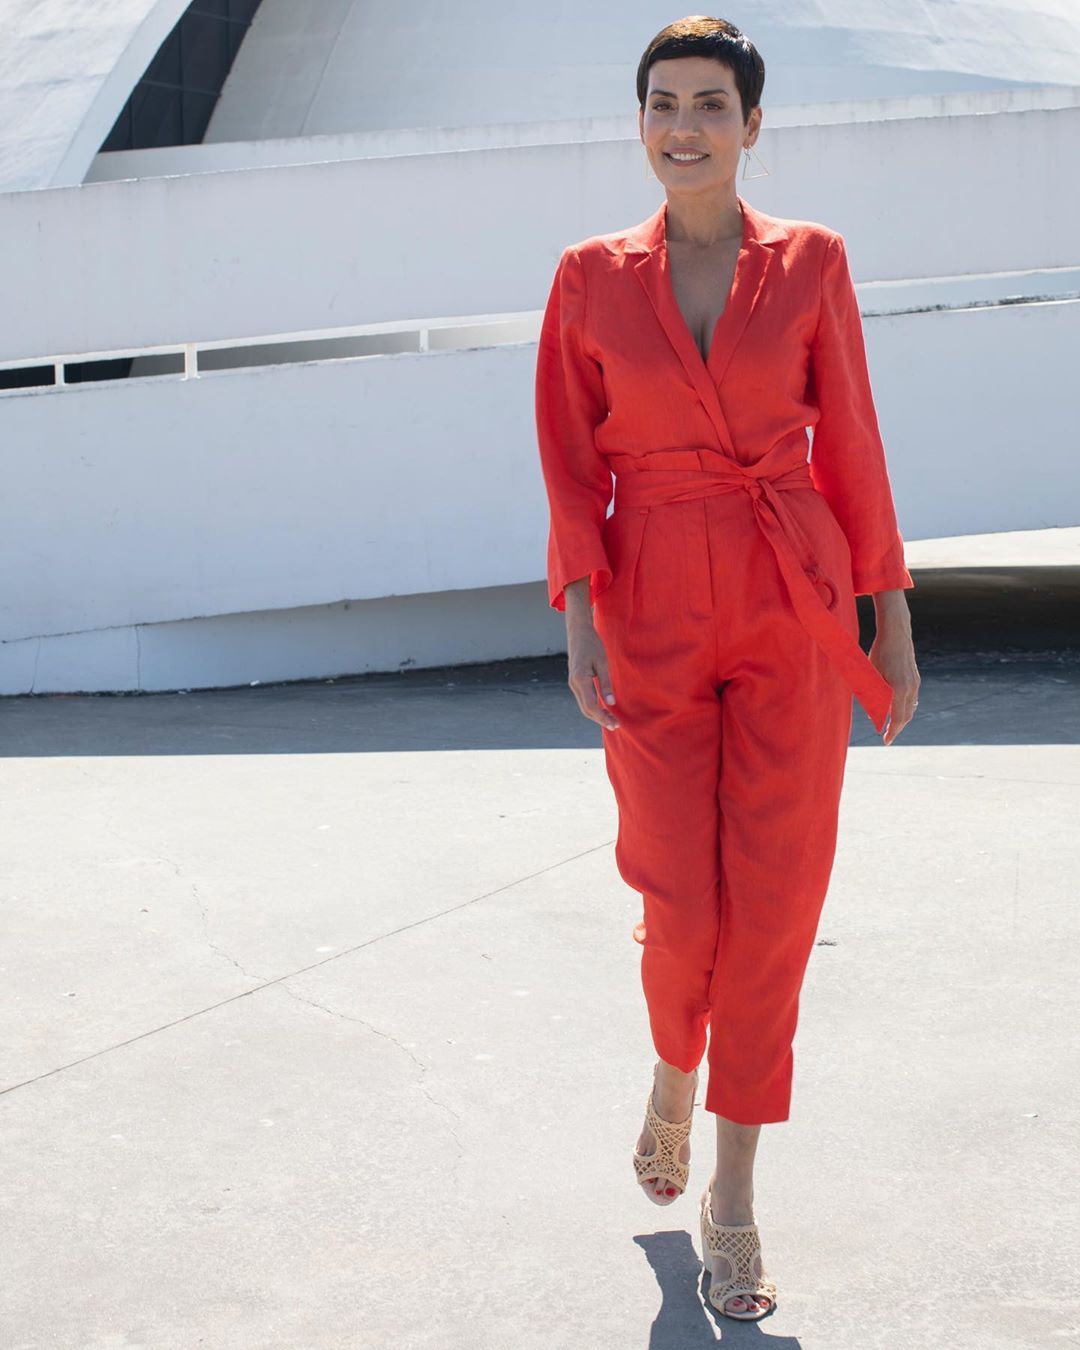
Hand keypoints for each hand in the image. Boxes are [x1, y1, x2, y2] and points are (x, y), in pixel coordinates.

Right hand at [563, 583, 619, 730]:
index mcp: (580, 679)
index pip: (592, 705)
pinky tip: (603, 709)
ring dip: (596, 715)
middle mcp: (573, 684)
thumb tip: (610, 703)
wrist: (578, 632)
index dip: (603, 717)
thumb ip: (606, 683)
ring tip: (610, 721)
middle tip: (615, 726)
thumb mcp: (603, 662)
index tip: (614, 724)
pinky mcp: (575, 681)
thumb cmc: (592, 645)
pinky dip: (593, 707)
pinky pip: (583, 699)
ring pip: (584, 705)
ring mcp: (572, 683)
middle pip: (586, 709)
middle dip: (600, 719)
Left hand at [869, 591, 919, 745]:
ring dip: (901, 719)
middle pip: (906, 716)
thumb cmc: (880, 652)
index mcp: (899, 689)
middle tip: (887, 738)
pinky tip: (897, 710)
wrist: (896, 633)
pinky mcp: (915, 677)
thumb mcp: (871, 674)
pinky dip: (905, 708)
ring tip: (891, 726)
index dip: (891, 731)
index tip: (885, 741)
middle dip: (897, 728)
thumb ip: (872, 693)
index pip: (897, 718)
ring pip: (910, 708)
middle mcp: (911, 688)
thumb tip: (871, 712)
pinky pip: (911, 699)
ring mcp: (915, 682)